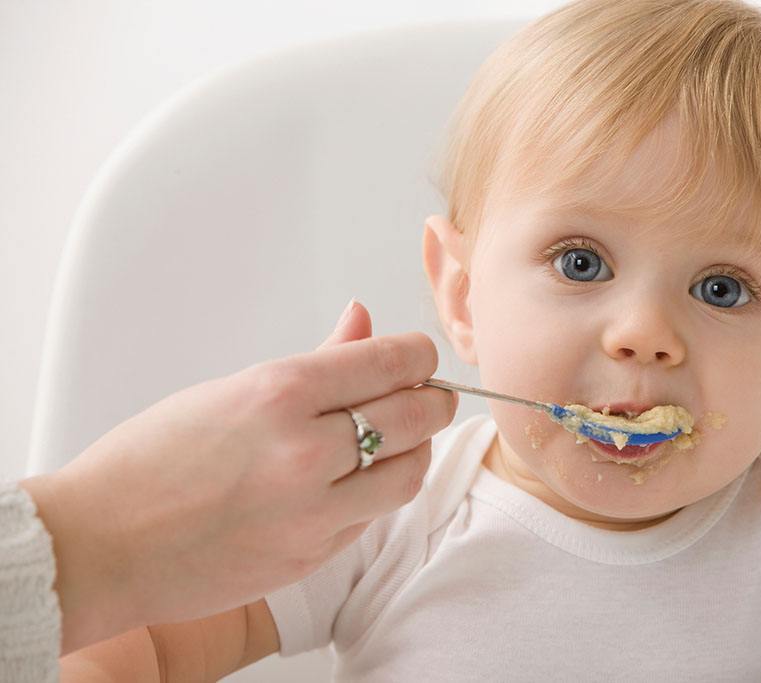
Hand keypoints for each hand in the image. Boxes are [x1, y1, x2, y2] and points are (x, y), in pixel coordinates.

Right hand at [20, 300, 456, 654]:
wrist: (99, 547)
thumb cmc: (148, 463)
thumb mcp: (232, 391)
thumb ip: (316, 361)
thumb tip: (364, 321)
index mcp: (280, 393)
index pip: (394, 361)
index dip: (420, 356)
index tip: (419, 357)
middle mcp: (305, 450)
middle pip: (418, 415)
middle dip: (435, 399)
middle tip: (432, 395)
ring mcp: (313, 510)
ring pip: (409, 472)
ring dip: (418, 449)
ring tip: (404, 438)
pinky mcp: (312, 555)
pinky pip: (372, 516)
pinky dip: (378, 492)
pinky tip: (361, 479)